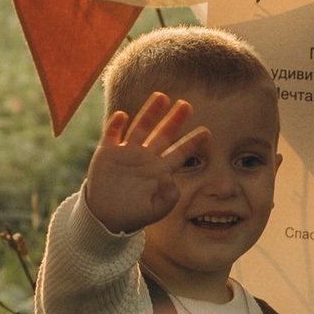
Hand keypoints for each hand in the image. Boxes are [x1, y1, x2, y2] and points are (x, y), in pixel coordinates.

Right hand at [82, 89, 207, 235]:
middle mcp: (145, 157)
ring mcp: (126, 152)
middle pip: (163, 134)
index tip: (207, 132)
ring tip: (161, 97)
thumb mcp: (156, 210)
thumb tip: (168, 177)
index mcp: (159, 170)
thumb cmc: (133, 214)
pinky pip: (112, 134)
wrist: (105, 217)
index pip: (179, 153)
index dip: (192, 143)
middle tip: (187, 105)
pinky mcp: (107, 153)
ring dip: (150, 112)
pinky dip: (116, 124)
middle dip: (175, 120)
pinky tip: (122, 115)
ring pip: (140, 127)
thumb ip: (168, 196)